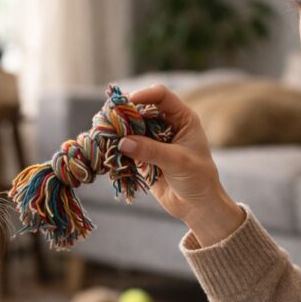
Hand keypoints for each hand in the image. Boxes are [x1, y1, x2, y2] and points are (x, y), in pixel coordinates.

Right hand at [119, 84, 244, 245]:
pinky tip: (106, 149)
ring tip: (103, 134)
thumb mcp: (177, 162)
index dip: (143, 95)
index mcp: (182, 118)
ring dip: (117, 131)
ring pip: (130, 128)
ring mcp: (153, 140)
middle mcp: (166, 125)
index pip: (161, 95)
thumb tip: (123, 141)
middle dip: (124, 114)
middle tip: (108, 120)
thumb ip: (151, 150)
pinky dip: (116, 148)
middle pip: (140, 110)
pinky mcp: (142, 156)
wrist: (197, 206)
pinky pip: (126, 147)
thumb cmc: (198, 179)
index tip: (126, 103)